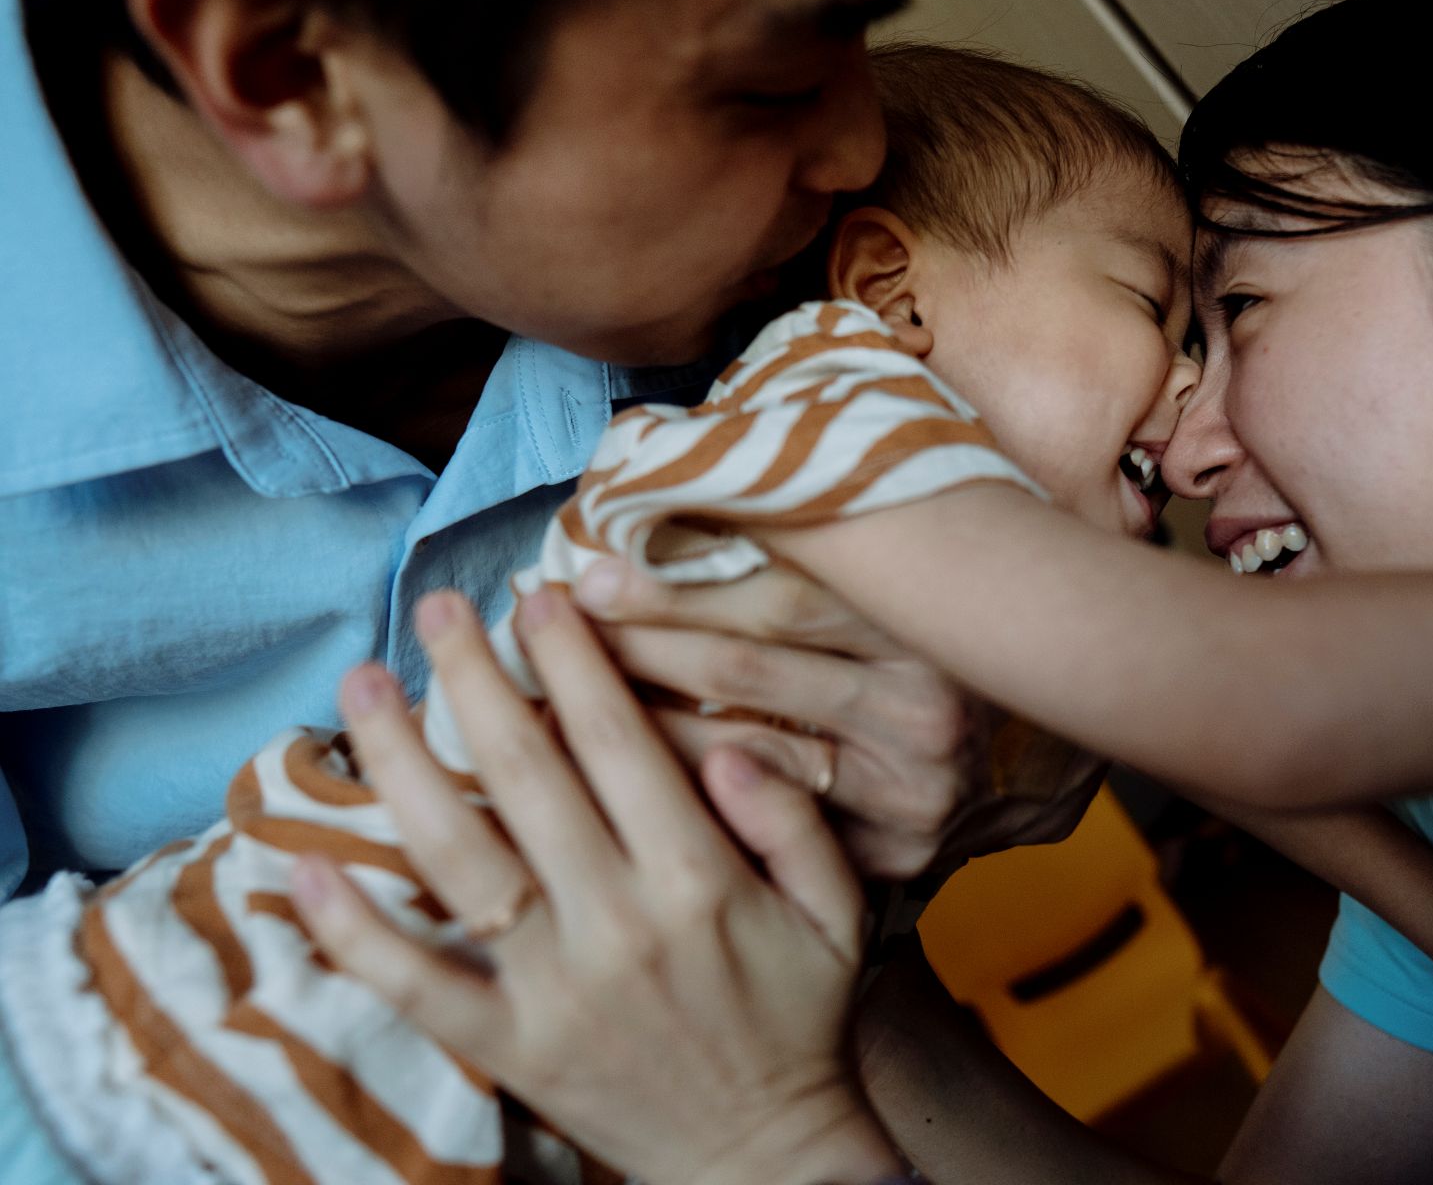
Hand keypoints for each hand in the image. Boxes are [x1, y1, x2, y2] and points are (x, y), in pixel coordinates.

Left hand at [290, 589, 904, 1184]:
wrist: (766, 1156)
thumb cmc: (801, 1017)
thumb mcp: (838, 909)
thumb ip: (793, 818)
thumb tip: (729, 743)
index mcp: (699, 877)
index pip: (617, 739)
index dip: (571, 656)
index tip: (537, 594)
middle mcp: (618, 921)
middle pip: (525, 773)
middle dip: (476, 674)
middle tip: (438, 606)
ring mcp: (555, 988)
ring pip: (456, 856)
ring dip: (398, 762)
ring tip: (363, 685)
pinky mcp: (511, 1046)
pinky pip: (416, 986)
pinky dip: (352, 932)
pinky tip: (303, 868)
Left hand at [576, 556, 1104, 876]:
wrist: (1086, 726)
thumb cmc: (960, 629)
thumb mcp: (918, 567)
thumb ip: (828, 527)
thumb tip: (702, 464)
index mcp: (923, 625)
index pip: (775, 601)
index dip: (675, 585)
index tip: (584, 571)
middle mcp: (923, 714)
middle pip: (748, 677)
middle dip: (633, 652)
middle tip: (535, 637)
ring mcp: (914, 796)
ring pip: (743, 759)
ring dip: (636, 734)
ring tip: (539, 712)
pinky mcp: (902, 859)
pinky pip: (775, 833)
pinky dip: (691, 812)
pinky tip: (608, 798)